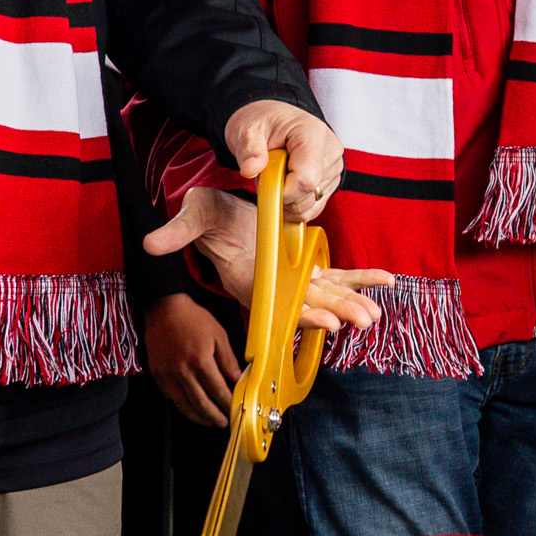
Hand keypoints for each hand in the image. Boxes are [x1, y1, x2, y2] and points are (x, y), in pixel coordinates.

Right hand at [141, 186, 390, 331]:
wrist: (225, 212)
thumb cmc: (210, 216)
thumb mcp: (195, 215)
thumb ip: (178, 231)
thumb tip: (151, 244)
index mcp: (250, 282)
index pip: (278, 306)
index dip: (302, 316)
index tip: (326, 323)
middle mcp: (274, 288)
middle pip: (308, 306)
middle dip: (336, 315)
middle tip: (364, 322)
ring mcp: (292, 279)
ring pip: (326, 296)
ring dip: (351, 303)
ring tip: (376, 313)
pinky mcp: (306, 267)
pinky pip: (337, 276)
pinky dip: (360, 278)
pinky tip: (384, 281)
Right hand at [145, 292, 242, 428]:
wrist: (164, 308)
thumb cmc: (193, 319)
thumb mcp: (218, 335)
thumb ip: (228, 360)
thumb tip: (237, 379)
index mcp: (200, 360)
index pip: (217, 390)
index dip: (226, 403)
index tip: (234, 409)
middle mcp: (182, 371)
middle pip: (200, 403)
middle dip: (214, 416)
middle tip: (223, 422)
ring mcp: (168, 374)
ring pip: (184, 404)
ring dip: (198, 416)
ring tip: (209, 421)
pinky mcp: (157, 374)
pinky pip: (171, 396)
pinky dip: (183, 406)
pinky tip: (191, 408)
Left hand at [222, 100, 343, 222]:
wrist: (273, 119)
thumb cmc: (261, 122)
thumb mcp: (247, 130)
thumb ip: (249, 150)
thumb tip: (249, 170)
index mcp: (313, 133)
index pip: (306, 179)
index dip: (282, 191)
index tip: (264, 183)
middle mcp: (331, 151)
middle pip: (308, 195)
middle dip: (281, 194)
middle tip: (267, 174)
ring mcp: (334, 167)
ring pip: (310, 206)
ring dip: (287, 201)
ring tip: (277, 176)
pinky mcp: (332, 181)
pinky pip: (313, 208)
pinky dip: (294, 205)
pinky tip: (285, 186)